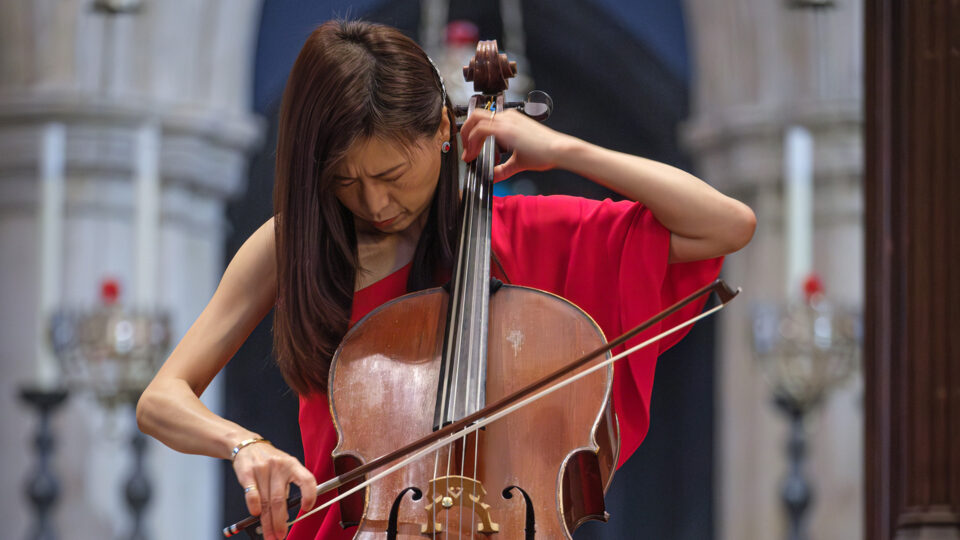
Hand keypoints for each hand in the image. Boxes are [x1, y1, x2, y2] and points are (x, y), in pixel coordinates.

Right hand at [233, 441, 316, 539]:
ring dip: (267, 522)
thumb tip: (284, 517)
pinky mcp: (247, 472)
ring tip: (269, 534)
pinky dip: (254, 507)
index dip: (310, 495)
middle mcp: (279, 466)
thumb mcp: (284, 469)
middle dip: (280, 522)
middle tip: (280, 536)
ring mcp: (262, 469)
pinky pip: (252, 494)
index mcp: (293, 465)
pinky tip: (256, 515)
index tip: (307, 509)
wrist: (247, 445)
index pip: (307, 480)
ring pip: (266, 501)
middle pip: (280, 499)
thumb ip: (286, 489)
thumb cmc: (269, 461)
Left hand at [459, 108, 577, 182]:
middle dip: (465, 133)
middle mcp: (506, 117)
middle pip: (475, 116)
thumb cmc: (545, 153)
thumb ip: (504, 168)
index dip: (473, 134)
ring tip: (469, 156)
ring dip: (467, 139)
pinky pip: (480, 130)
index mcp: (510, 120)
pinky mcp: (505, 129)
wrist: (558, 150)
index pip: (484, 120)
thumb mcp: (519, 161)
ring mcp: (506, 121)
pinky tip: (474, 155)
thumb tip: (493, 176)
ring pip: (474, 121)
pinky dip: (473, 143)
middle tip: (465, 152)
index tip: (471, 151)